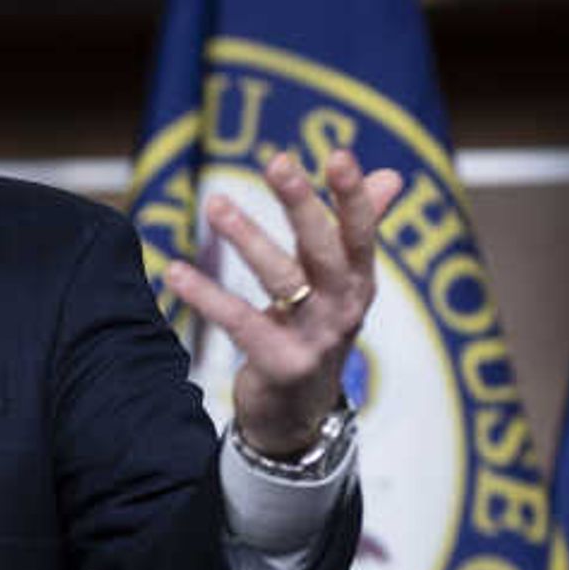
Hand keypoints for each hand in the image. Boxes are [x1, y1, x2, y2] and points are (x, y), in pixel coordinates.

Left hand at [163, 145, 408, 458]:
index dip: (353, 195)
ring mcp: (314, 338)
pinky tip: (174, 271)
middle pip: (324, 249)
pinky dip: (206, 295)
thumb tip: (393, 175)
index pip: (361, 231)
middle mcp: (343, 307)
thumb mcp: (343, 283)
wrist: (299, 414)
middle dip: (302, 204)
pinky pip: (240, 322)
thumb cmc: (317, 333)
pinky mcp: (281, 364)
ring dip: (248, 238)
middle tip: (279, 162)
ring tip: (216, 204)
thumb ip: (361, 227)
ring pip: (282, 280)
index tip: (339, 154)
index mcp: (359, 281)